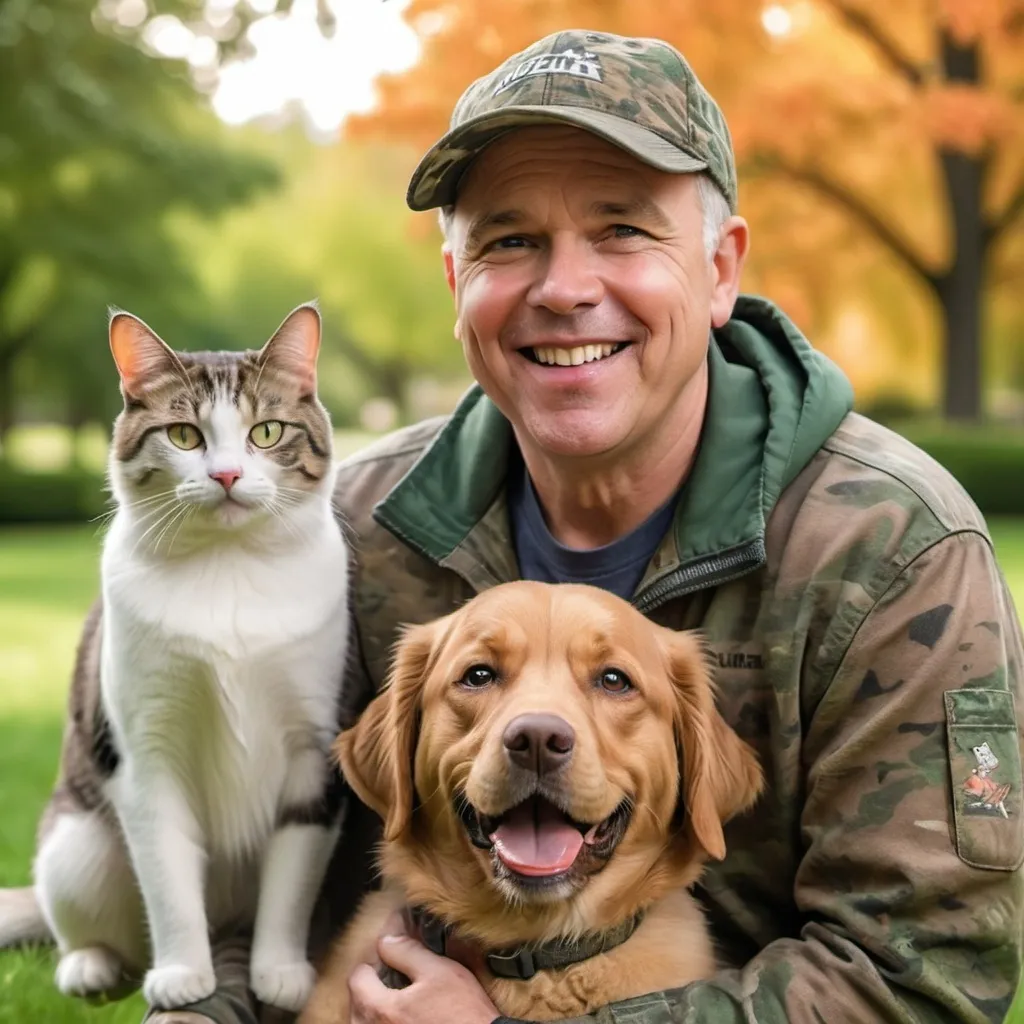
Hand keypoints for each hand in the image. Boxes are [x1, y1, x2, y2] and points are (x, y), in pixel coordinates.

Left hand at [348, 933, 499, 1023]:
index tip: (387, 958)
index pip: (357, 978)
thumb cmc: (463, 1015)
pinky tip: (405, 1017)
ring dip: (375, 1007)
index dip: (372, 962)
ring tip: (399, 998)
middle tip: (393, 976)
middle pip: (357, 1003)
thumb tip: (386, 941)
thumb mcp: (439, 971)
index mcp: (382, 1009)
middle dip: (371, 986)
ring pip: (364, 1022)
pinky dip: (385, 1023)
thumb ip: (407, 952)